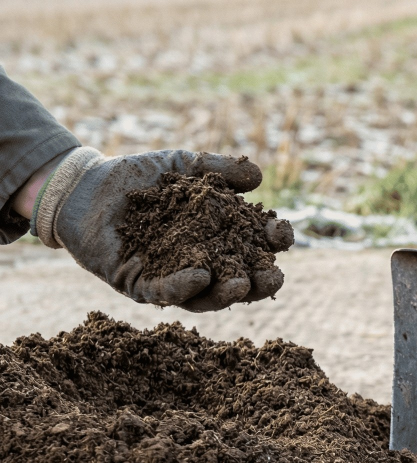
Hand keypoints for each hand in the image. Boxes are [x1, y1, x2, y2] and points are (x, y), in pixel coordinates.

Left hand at [28, 148, 292, 311]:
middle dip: (260, 281)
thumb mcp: (185, 167)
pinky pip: (165, 293)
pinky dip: (184, 286)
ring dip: (226, 293)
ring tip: (241, 285)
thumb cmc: (142, 179)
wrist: (88, 187)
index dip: (274, 241)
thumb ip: (219, 169)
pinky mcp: (141, 287)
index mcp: (221, 239)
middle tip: (273, 276)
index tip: (282, 232)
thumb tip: (258, 176)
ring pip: (207, 296)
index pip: (257, 246)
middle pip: (240, 280)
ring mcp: (174, 280)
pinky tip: (200, 277)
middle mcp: (203, 266)